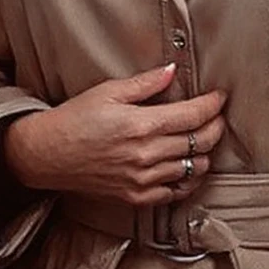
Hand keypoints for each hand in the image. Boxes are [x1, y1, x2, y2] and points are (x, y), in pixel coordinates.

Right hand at [3, 63, 226, 206]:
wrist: (47, 155)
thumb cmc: (75, 119)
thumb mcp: (108, 91)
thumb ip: (145, 83)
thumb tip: (172, 70)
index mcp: (141, 125)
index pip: (192, 116)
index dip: (212, 105)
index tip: (220, 96)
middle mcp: (146, 156)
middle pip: (199, 142)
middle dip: (216, 126)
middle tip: (218, 115)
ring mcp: (142, 180)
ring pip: (193, 168)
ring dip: (206, 152)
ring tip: (205, 137)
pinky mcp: (136, 197)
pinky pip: (175, 192)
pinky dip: (189, 179)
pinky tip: (189, 165)